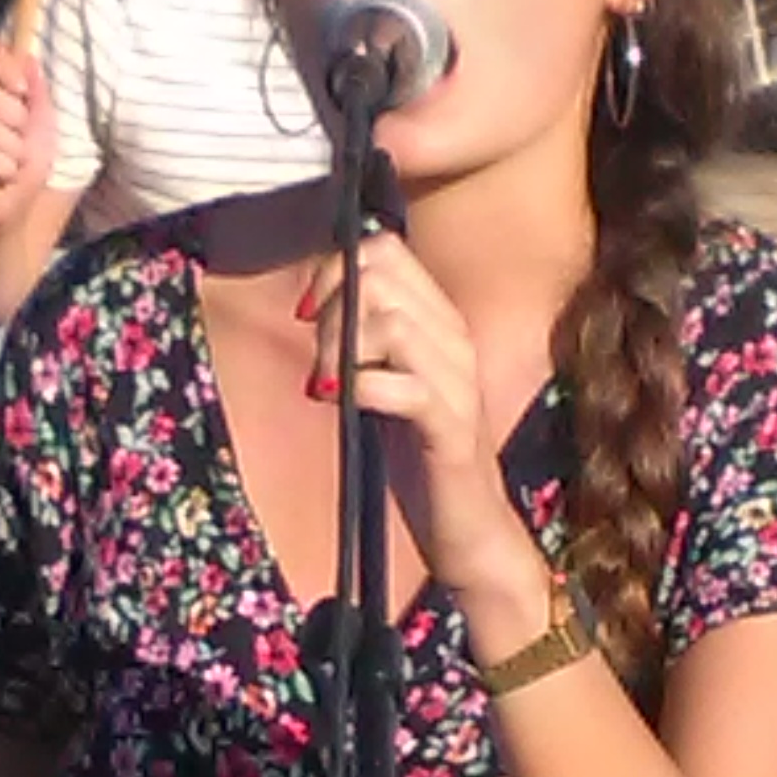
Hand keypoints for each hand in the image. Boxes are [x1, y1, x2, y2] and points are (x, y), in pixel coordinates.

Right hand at [0, 39, 57, 229]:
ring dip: (12, 150)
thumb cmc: (29, 163)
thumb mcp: (42, 123)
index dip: (4, 67)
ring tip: (14, 164)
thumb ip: (35, 90)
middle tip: (21, 140)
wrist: (18, 203)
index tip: (23, 90)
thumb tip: (28, 56)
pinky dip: (2, 168)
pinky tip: (4, 177)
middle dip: (14, 119)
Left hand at [296, 228, 528, 599]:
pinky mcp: (452, 428)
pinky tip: (339, 403)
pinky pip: (405, 384)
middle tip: (317, 358)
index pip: (386, 249)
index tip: (308, 314)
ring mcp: (459, 382)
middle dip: (332, 308)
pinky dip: (361, 387)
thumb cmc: (417, 457)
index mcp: (441, 320)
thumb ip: (363, 340)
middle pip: (382, 275)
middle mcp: (456, 339)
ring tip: (325, 385)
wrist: (468, 527)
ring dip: (340, 348)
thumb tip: (313, 303)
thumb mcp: (385, 382)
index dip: (336, 269)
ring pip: (392, 322)